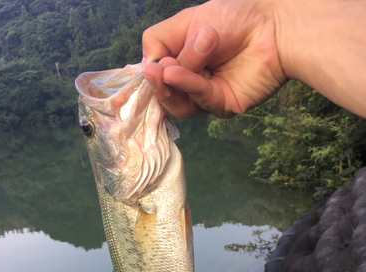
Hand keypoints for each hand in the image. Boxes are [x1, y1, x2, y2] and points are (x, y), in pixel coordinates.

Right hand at [141, 0, 286, 118]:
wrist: (272, 25)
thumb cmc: (234, 18)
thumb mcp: (187, 22)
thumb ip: (159, 40)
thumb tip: (147, 65)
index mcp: (183, 63)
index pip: (158, 79)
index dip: (150, 77)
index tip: (149, 68)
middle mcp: (193, 83)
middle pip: (166, 95)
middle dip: (157, 82)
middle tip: (155, 70)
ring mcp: (208, 97)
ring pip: (180, 104)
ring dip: (173, 82)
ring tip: (169, 66)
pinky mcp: (223, 106)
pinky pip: (200, 99)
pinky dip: (186, 85)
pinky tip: (175, 72)